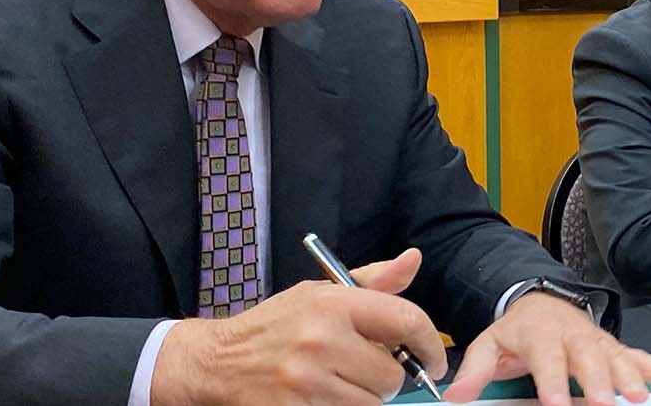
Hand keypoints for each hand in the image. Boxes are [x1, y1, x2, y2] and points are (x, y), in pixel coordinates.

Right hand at [151, 248, 447, 405]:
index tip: (434, 360)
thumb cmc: (276, 326)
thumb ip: (372, 283)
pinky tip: (322, 398)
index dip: (430, 345)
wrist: (216, 362)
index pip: (406, 320)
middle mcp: (320, 340)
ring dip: (362, 400)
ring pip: (371, 404)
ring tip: (337, 384)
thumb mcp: (319, 294)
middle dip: (385, 378)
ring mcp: (305, 381)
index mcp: (332, 304)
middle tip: (362, 372)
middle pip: (392, 375)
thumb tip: (413, 260)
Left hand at [444, 293, 650, 405]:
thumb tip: (455, 396)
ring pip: (616, 357)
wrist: (539, 302)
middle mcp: (573, 335)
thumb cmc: (516, 331)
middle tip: (606, 404)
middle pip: (587, 358)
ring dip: (631, 377)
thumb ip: (474, 371)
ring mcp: (596, 341)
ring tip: (639, 398)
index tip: (557, 405)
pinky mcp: (612, 348)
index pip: (546, 359)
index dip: (553, 382)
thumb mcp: (488, 345)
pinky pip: (637, 356)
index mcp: (540, 334)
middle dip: (599, 381)